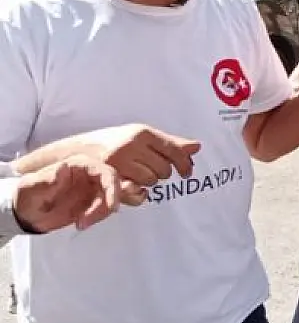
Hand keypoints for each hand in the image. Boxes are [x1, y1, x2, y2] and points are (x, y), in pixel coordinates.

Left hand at [12, 155, 141, 232]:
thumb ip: (48, 179)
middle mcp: (88, 174)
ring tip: (81, 224)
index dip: (112, 185)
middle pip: (113, 183)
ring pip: (111, 197)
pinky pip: (105, 207)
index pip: (103, 170)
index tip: (112, 203)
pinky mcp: (93, 201)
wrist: (26, 216)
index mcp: (77, 165)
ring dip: (102, 212)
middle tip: (98, 216)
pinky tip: (82, 223)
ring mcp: (92, 188)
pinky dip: (100, 216)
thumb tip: (63, 167)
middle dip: (111, 201)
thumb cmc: (26, 197)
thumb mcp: (32, 188)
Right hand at [75, 124, 198, 186]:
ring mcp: (119, 160)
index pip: (174, 150)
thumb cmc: (115, 143)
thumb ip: (170, 143)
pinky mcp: (109, 175)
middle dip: (162, 173)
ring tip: (138, 174)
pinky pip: (136, 189)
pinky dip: (137, 190)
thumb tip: (197, 146)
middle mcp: (132, 144)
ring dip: (149, 181)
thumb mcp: (141, 138)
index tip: (187, 173)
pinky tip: (131, 183)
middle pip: (164, 169)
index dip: (184, 164)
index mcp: (142, 132)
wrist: (76, 151)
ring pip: (151, 180)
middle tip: (152, 170)